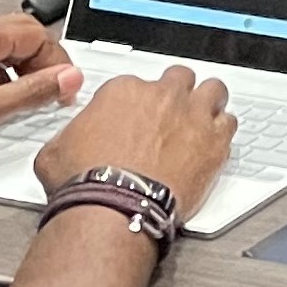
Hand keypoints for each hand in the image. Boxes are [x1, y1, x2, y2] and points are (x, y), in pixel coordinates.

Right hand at [35, 66, 236, 219]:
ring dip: (208, 102)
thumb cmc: (87, 182)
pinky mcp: (215, 141)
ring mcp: (192, 116)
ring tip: (203, 117)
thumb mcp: (57, 149)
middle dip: (178, 92)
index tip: (140, 116)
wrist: (115, 207)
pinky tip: (217, 140)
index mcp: (123, 91)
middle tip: (174, 111)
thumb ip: (71, 134)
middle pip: (180, 78)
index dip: (141, 102)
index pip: (138, 83)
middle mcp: (162, 96)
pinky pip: (230, 123)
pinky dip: (224, 130)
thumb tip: (70, 140)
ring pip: (213, 91)